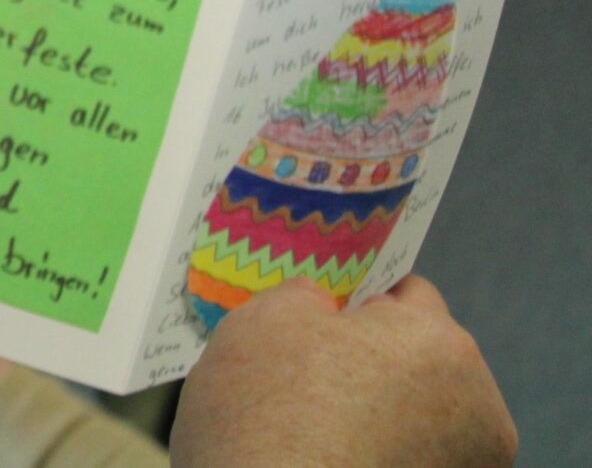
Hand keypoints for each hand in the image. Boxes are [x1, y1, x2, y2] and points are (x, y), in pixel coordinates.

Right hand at [171, 278, 514, 467]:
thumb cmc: (270, 412)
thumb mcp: (264, 320)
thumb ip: (304, 297)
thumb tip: (322, 307)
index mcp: (442, 343)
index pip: (409, 293)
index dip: (358, 300)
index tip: (317, 317)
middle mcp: (479, 407)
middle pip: (420, 360)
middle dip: (371, 362)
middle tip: (306, 375)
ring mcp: (469, 464)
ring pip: (419, 414)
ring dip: (380, 413)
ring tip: (316, 428)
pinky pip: (413, 455)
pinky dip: (381, 454)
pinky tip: (331, 458)